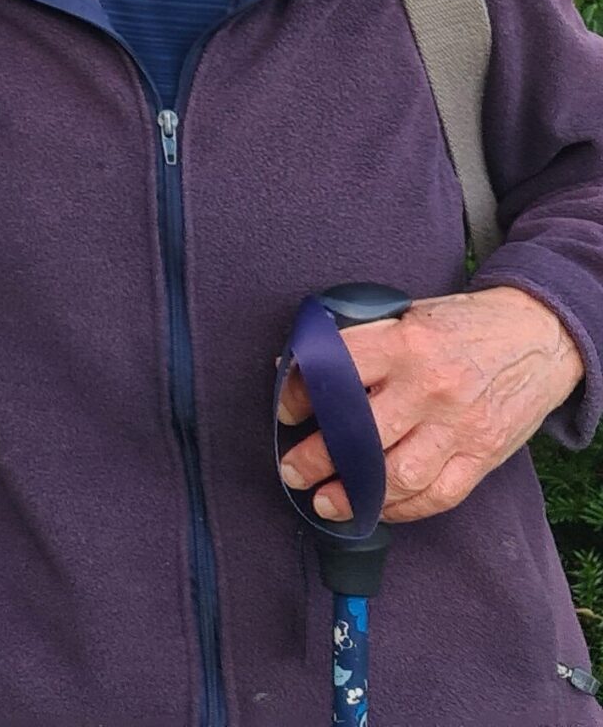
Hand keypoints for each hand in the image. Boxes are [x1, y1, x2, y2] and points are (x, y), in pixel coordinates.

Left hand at [277, 286, 582, 522]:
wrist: (537, 336)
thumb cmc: (461, 323)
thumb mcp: (408, 313)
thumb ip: (363, 340)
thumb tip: (302, 365)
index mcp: (405, 342)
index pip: (339, 371)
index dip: (303, 394)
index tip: (284, 410)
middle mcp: (430, 387)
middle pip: (363, 433)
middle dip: (319, 458)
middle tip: (292, 471)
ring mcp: (460, 426)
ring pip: (399, 474)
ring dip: (356, 495)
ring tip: (326, 502)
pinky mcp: (484, 455)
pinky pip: (439, 495)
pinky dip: (404, 508)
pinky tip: (377, 509)